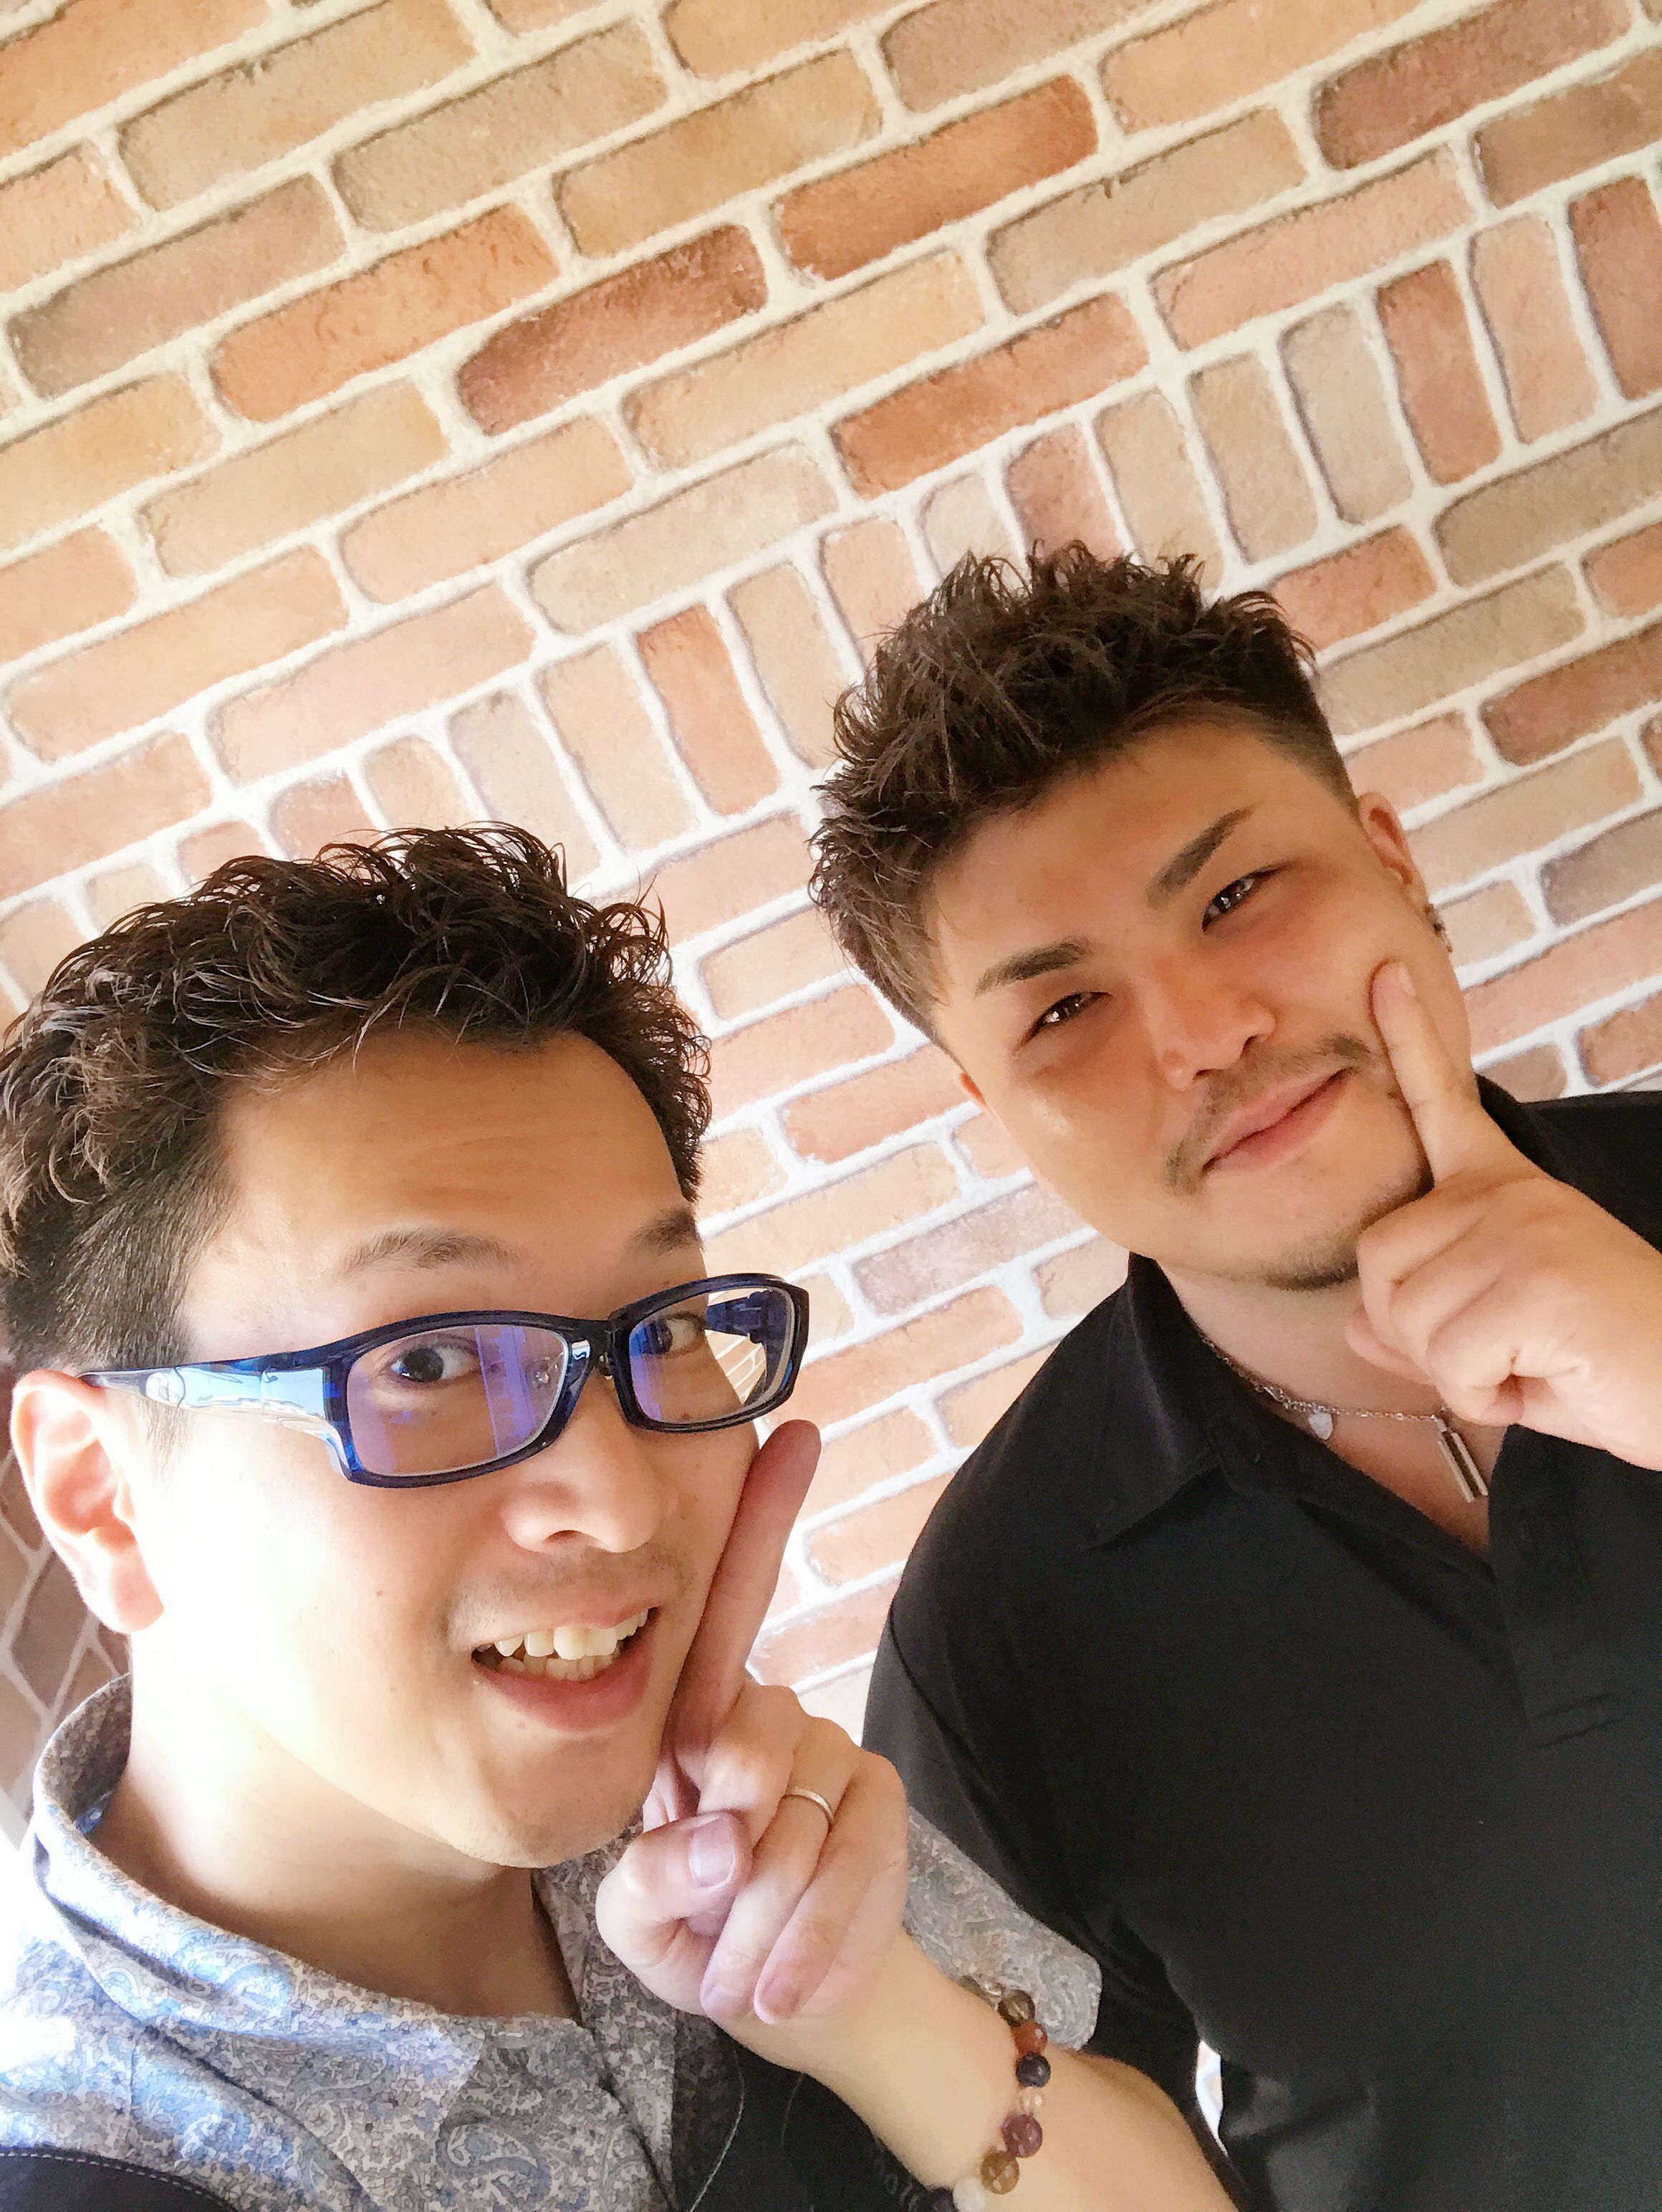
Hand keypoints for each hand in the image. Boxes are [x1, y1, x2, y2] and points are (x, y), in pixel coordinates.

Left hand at [595, 1417, 910, 2041]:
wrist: (784, 2001)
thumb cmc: (695, 1931)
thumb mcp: (638, 1918)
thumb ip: (650, 1879)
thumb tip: (726, 1836)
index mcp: (692, 1723)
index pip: (726, 1607)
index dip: (762, 1517)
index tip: (793, 1432)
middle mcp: (765, 1714)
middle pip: (749, 1732)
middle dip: (728, 1835)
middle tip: (713, 1904)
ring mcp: (831, 1750)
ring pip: (797, 1809)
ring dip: (765, 1915)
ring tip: (738, 1969)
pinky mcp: (880, 1800)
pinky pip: (854, 1850)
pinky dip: (814, 1934)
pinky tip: (782, 1981)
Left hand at [1348, 960, 1661, 1466]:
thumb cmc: (1605, 1367)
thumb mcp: (1498, 1344)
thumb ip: (1424, 1323)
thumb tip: (1355, 1324)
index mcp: (1506, 1188)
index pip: (1444, 1104)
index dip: (1408, 1040)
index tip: (1384, 975)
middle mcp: (1511, 1194)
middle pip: (1377, 1258)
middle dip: (1412, 1329)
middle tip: (1493, 1352)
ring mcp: (1525, 1230)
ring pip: (1406, 1316)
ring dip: (1454, 1371)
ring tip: (1530, 1363)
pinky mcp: (1538, 1284)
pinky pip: (1449, 1361)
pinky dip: (1482, 1395)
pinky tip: (1540, 1380)